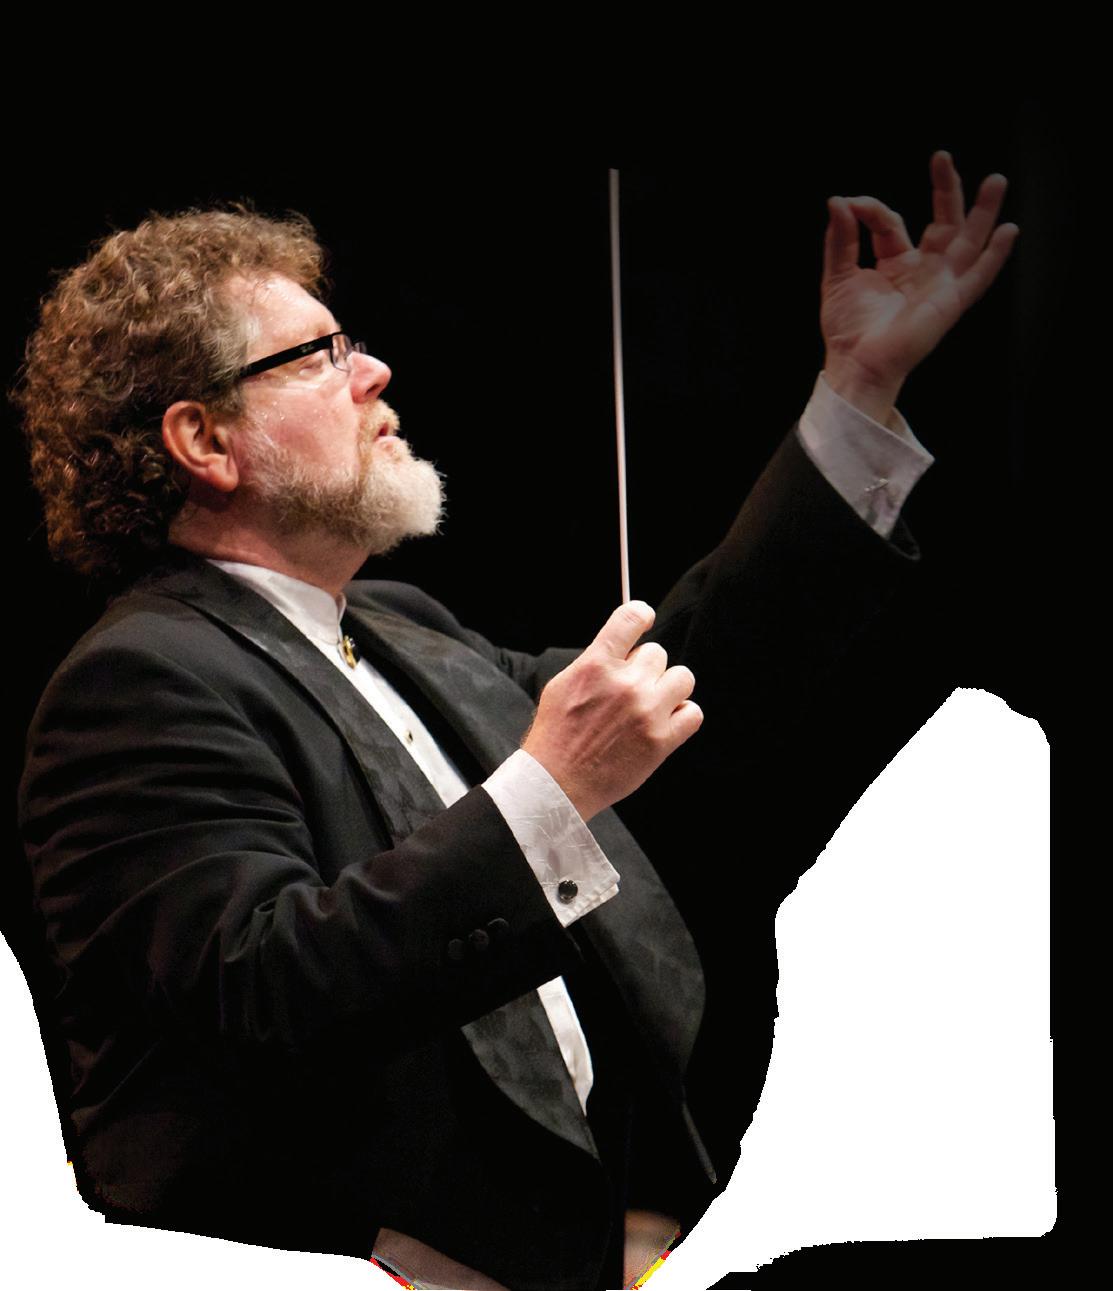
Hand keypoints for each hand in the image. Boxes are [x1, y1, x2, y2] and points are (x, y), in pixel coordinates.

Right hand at [521, 601, 702, 821]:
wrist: (557, 784)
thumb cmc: (555, 736)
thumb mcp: (562, 685)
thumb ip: (594, 662)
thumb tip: (622, 647)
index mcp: (596, 665)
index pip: (631, 618)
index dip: (641, 614)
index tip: (644, 619)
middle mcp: (625, 684)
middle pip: (657, 653)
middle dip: (645, 667)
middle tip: (630, 688)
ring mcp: (647, 712)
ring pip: (682, 677)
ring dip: (668, 688)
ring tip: (651, 703)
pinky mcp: (662, 741)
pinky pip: (693, 712)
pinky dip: (682, 715)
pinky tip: (664, 722)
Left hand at [821, 150, 1019, 422]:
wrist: (855, 363)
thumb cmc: (846, 329)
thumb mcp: (837, 276)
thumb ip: (840, 239)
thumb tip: (838, 202)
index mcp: (895, 264)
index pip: (891, 224)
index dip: (872, 210)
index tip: (851, 205)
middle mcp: (922, 271)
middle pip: (943, 222)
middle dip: (946, 190)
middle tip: (943, 159)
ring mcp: (939, 284)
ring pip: (968, 241)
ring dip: (983, 212)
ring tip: (996, 180)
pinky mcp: (951, 302)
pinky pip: (979, 276)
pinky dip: (995, 255)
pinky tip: (1008, 231)